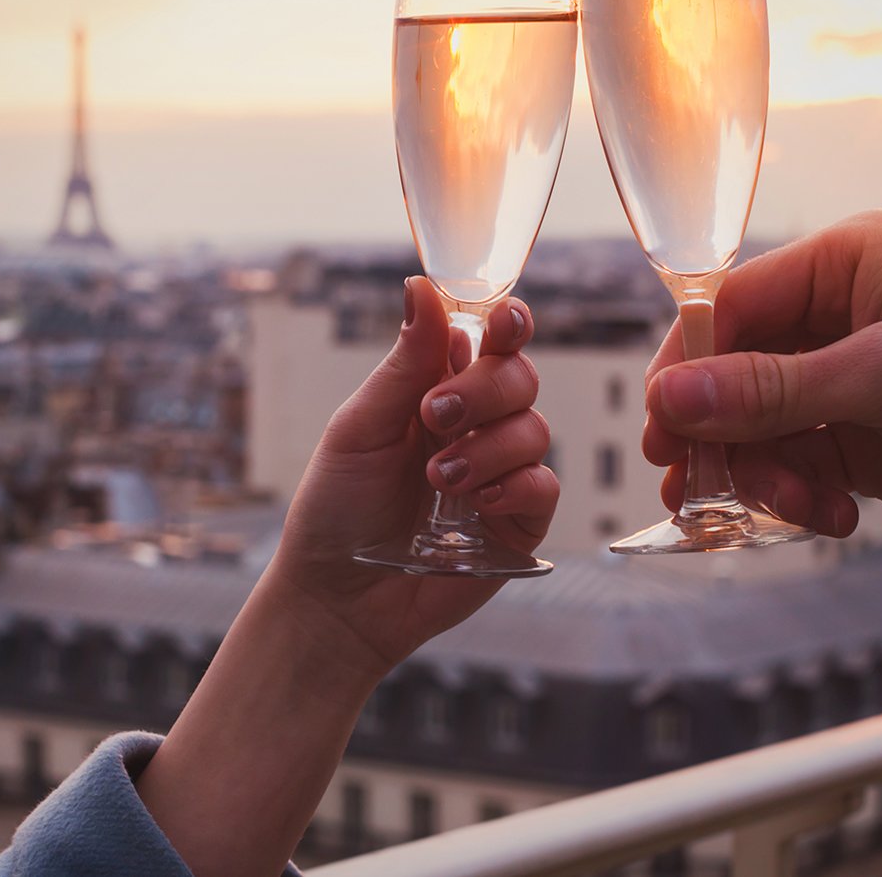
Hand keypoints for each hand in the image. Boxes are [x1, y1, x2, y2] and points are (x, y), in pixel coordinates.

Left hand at [265, 276, 558, 675]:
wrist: (336, 596)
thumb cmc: (336, 507)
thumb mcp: (361, 427)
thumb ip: (405, 363)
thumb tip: (421, 286)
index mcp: (437, 390)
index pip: (488, 341)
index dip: (506, 323)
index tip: (502, 322)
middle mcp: (476, 426)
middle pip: (518, 376)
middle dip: (483, 389)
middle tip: (435, 416)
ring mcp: (501, 473)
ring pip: (534, 428)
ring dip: (486, 446)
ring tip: (438, 477)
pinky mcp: (517, 523)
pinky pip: (544, 485)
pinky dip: (512, 485)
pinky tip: (473, 501)